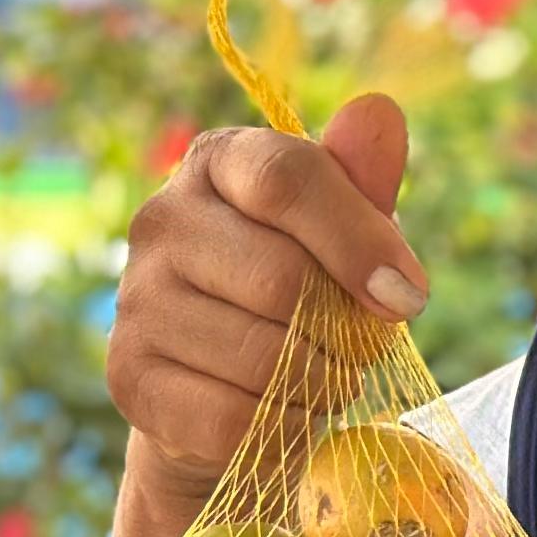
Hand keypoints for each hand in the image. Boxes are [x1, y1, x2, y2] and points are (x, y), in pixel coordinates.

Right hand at [107, 95, 424, 492]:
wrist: (228, 387)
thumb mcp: (344, 233)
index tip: (408, 296)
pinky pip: (233, 417)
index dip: (358, 241)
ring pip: (263, 356)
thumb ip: (364, 180)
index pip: (286, 177)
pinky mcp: (128, 376)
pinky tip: (283, 411)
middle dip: (345, 329)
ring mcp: (135, 298)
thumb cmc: (303, 293)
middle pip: (282, 278)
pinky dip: (281, 425)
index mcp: (218, 162)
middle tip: (358, 346)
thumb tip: (378, 111)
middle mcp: (160, 219)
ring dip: (320, 381)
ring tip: (320, 375)